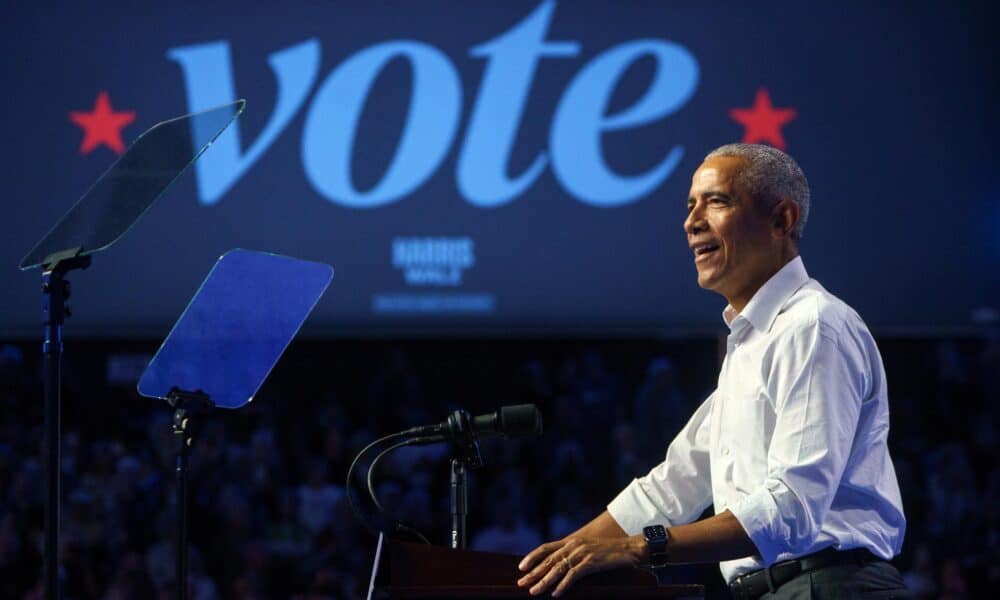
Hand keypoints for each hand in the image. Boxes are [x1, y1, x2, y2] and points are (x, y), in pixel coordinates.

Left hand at [516, 534, 644, 596]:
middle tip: (521, 583)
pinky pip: (573, 575)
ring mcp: (581, 553)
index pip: (545, 548)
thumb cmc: (608, 551)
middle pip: (548, 560)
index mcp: (571, 540)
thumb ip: (572, 553)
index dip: (532, 557)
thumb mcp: (586, 548)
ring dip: (544, 581)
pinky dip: (563, 585)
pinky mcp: (590, 562)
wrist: (628, 549)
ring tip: (534, 591)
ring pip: (557, 569)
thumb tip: (558, 564)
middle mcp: (573, 545)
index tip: (521, 567)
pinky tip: (556, 593)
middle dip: (533, 573)